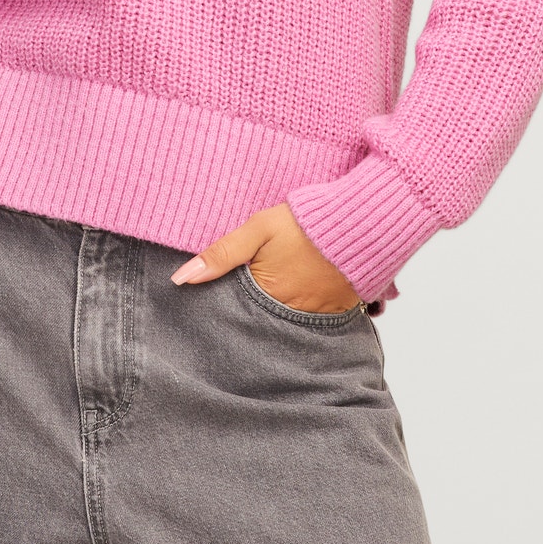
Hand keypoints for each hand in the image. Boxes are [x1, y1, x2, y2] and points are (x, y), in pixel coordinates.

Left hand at [169, 202, 363, 313]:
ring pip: (286, 322)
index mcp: (268, 294)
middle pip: (261, 320)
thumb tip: (180, 279)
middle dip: (252, 313)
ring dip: (278, 312)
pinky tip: (300, 293)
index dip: (228, 304)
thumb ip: (221, 254)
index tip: (220, 300)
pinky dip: (304, 310)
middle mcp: (291, 312)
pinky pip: (314, 319)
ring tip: (277, 293)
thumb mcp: (258, 229)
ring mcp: (317, 314)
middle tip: (251, 297)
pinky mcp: (339, 310)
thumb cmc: (306, 222)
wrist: (362, 221)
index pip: (236, 312)